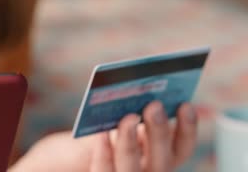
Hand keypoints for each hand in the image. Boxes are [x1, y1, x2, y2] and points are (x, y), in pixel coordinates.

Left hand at [10, 102, 197, 171]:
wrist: (63, 160)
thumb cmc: (96, 135)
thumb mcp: (115, 123)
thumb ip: (130, 113)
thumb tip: (137, 87)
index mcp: (159, 159)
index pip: (181, 149)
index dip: (187, 129)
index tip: (185, 104)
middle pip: (161, 160)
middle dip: (158, 131)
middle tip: (153, 105)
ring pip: (132, 169)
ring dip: (130, 141)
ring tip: (127, 117)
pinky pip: (103, 171)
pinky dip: (103, 152)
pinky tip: (100, 133)